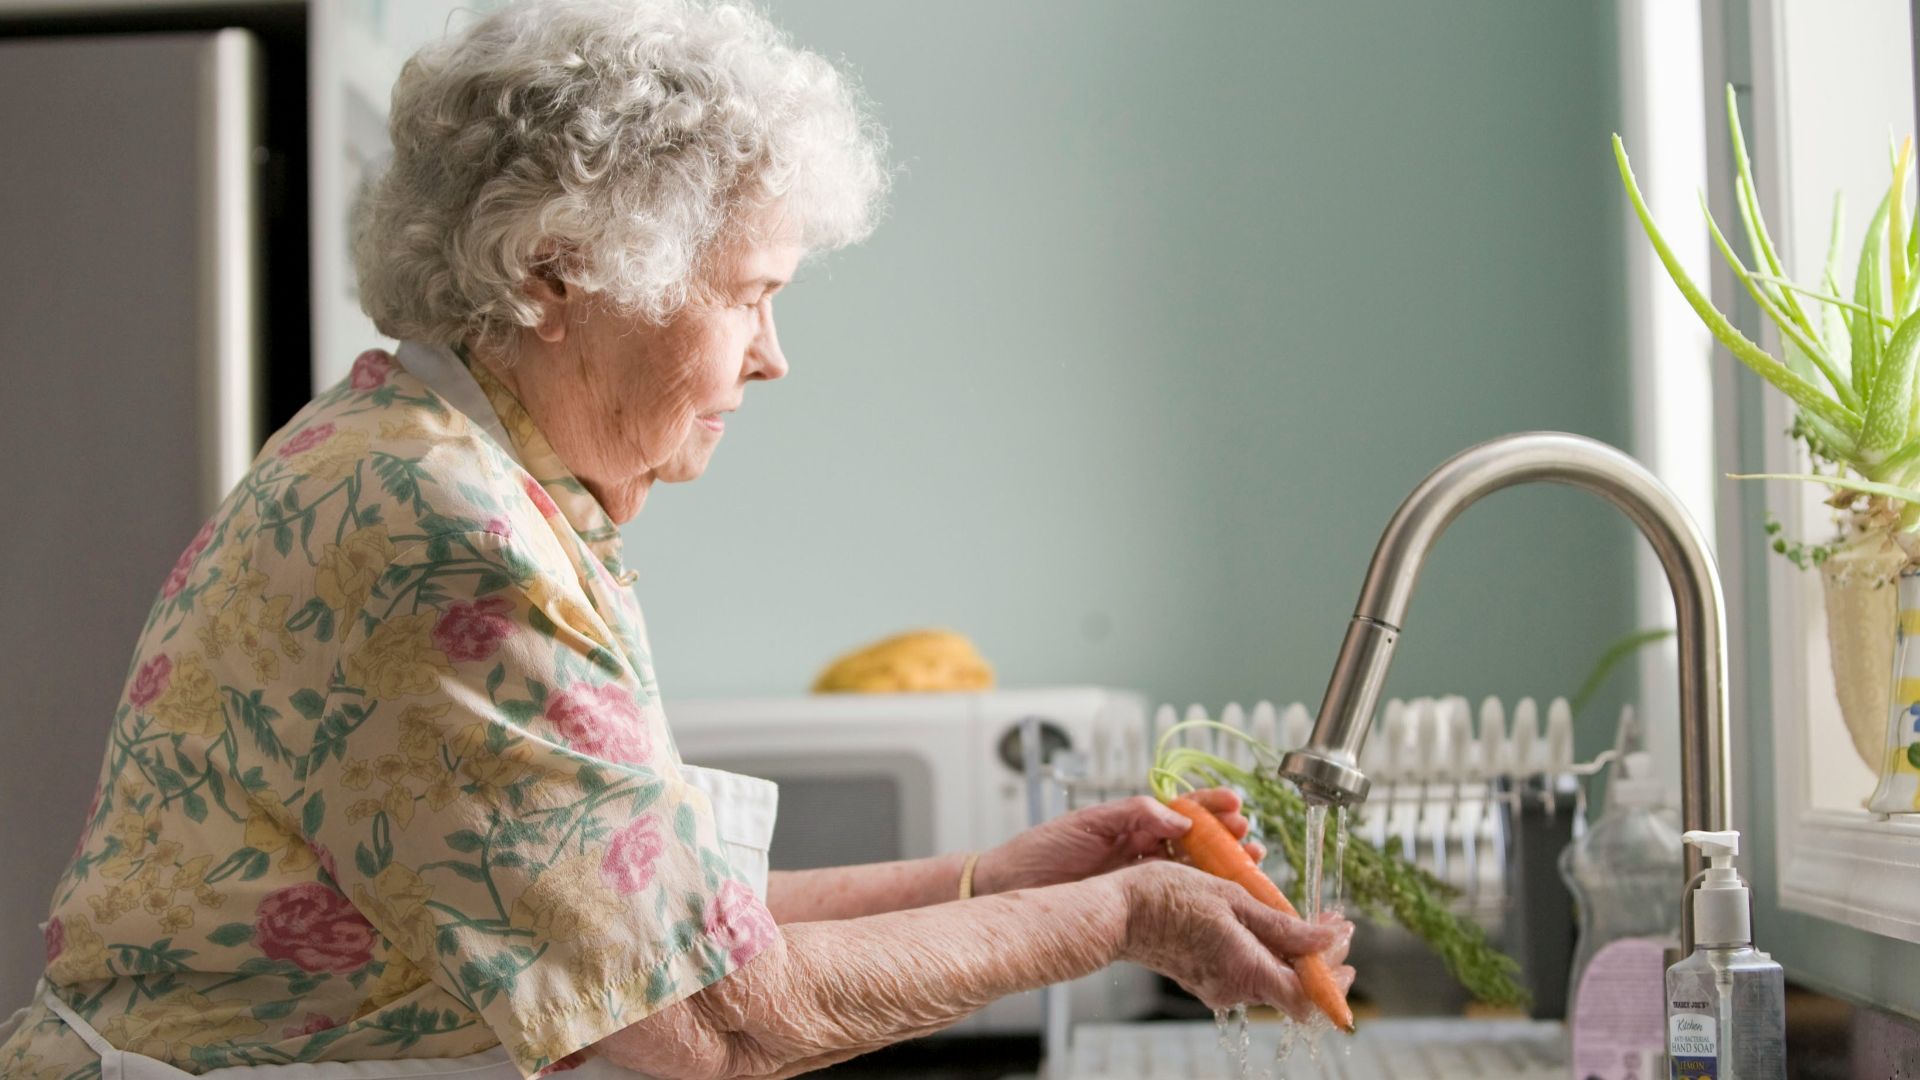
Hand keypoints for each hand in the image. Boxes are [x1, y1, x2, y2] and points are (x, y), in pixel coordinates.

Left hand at [972, 789, 1263, 895]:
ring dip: (1223, 866)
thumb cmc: (1040, 852)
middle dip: (1227, 837)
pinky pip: (1175, 899)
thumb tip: (1178, 817)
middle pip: (1196, 841)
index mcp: (1130, 823)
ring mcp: (1140, 879)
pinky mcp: (1135, 906)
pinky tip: (1222, 896)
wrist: (1009, 889)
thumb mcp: (1087, 824)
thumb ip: (1133, 815)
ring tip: (1250, 863)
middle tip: (1249, 839)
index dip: (1210, 806)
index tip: (1235, 805)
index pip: (1180, 809)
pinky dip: (1201, 896)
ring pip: (1193, 870)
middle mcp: (1140, 849)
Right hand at [1114, 860, 1355, 1019]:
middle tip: (1330, 924)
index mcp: (1246, 970)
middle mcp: (1234, 988)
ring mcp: (1217, 986)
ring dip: (1292, 951)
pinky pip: (1247, 970)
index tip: (1344, 942)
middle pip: (1293, 987)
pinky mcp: (1205, 978)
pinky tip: (1264, 923)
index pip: (1308, 998)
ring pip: (1271, 977)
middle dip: (1319, 957)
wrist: (1117, 912)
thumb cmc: (1167, 897)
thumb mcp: (1232, 899)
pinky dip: (1265, 951)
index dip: (1334, 978)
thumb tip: (1327, 940)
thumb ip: (1282, 926)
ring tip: (1300, 917)